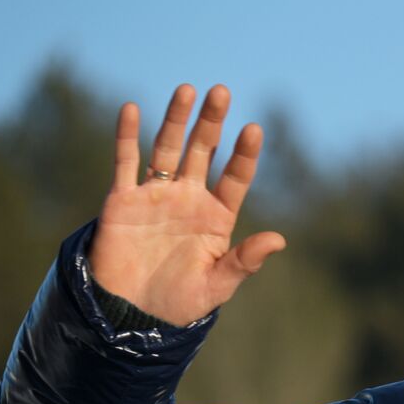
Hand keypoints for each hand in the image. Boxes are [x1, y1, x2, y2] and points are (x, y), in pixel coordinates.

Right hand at [88, 83, 284, 326]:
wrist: (132, 314)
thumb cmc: (181, 303)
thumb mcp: (219, 284)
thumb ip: (245, 260)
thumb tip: (280, 240)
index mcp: (216, 217)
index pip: (235, 178)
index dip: (243, 154)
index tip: (254, 129)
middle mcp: (188, 199)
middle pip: (202, 152)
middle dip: (211, 123)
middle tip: (222, 91)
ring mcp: (156, 196)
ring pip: (167, 148)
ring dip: (176, 119)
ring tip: (188, 89)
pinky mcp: (123, 200)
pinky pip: (125, 162)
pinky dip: (126, 136)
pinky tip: (131, 108)